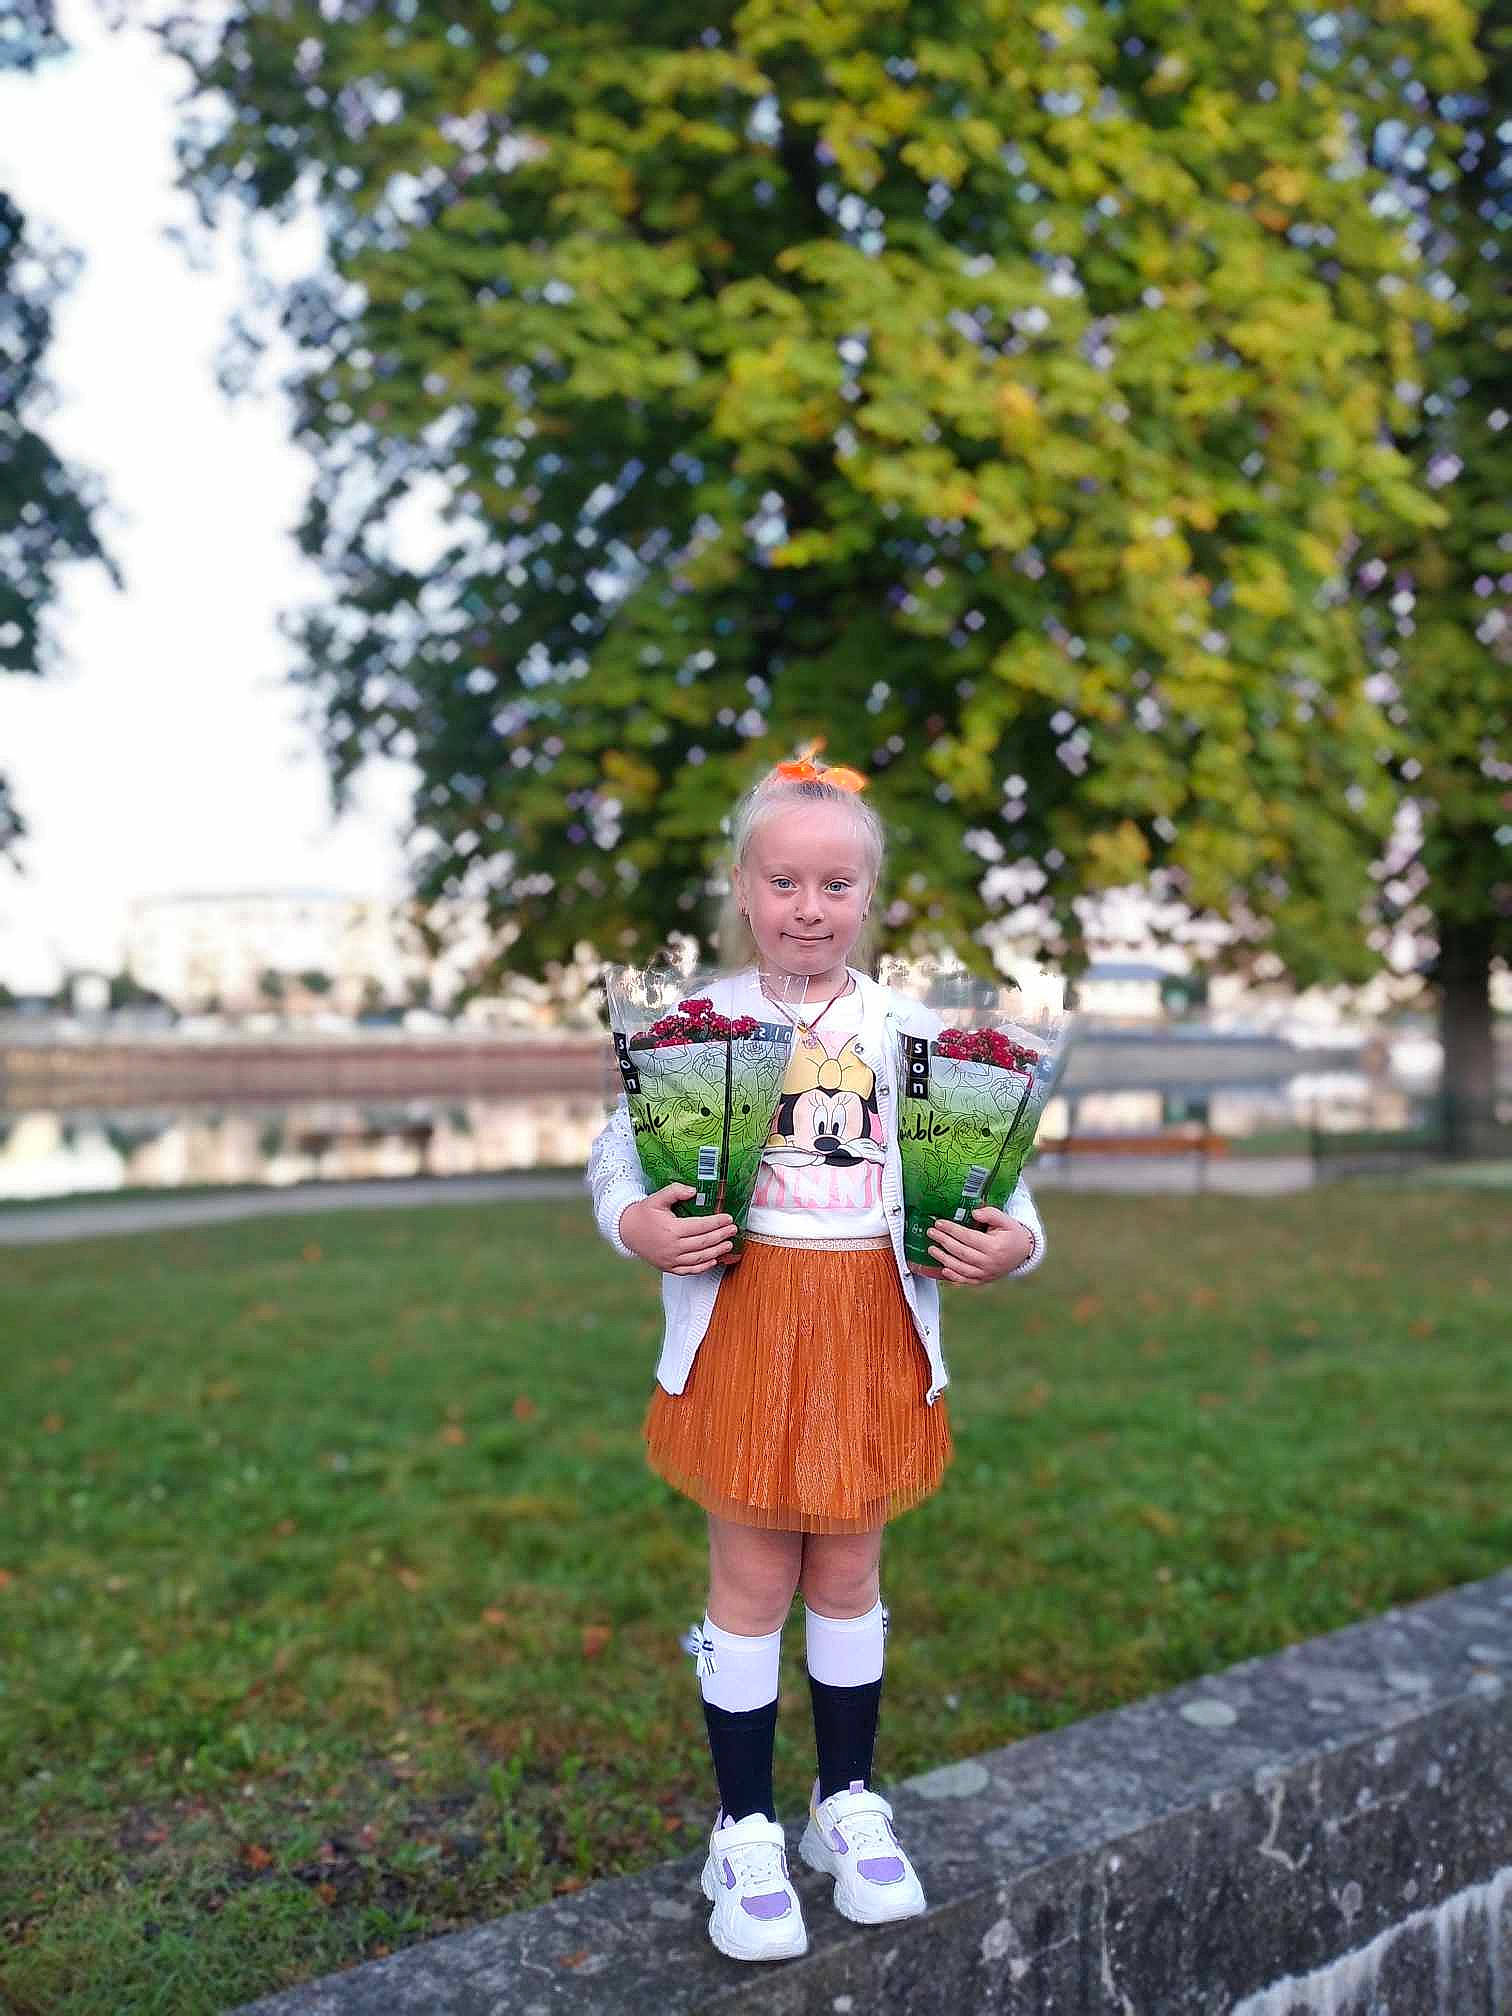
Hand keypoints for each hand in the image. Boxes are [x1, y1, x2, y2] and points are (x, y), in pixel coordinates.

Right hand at [619, 1184, 736, 1274]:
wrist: (627, 1231)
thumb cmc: (644, 1213)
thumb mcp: (657, 1198)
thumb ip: (675, 1191)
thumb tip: (693, 1190)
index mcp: (671, 1229)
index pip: (700, 1226)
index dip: (716, 1222)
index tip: (728, 1218)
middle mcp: (672, 1247)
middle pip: (703, 1242)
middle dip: (721, 1236)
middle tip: (733, 1230)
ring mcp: (670, 1259)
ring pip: (699, 1258)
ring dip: (716, 1252)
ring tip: (728, 1244)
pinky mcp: (668, 1267)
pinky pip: (689, 1270)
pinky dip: (703, 1266)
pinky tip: (713, 1260)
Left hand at [924, 1206, 1033, 1284]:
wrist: (1024, 1253)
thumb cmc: (1012, 1234)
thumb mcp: (1006, 1220)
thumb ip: (991, 1214)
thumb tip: (974, 1213)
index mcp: (994, 1246)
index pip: (968, 1237)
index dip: (952, 1230)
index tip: (939, 1223)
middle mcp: (989, 1262)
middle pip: (961, 1252)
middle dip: (944, 1242)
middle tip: (931, 1232)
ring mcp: (986, 1274)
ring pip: (961, 1268)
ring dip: (943, 1259)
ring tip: (931, 1249)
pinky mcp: (984, 1280)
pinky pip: (966, 1280)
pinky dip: (953, 1276)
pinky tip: (943, 1270)